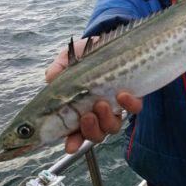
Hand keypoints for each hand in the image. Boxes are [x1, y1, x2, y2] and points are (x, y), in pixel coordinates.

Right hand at [45, 37, 142, 152]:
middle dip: (90, 130)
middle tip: (86, 116)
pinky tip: (121, 94)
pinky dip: (128, 105)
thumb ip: (57, 70)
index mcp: (78, 109)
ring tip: (101, 103)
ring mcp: (115, 106)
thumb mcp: (66, 59)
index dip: (73, 142)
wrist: (106, 39)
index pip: (75, 133)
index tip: (70, 146)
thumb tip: (50, 79)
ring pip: (113, 127)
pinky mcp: (133, 96)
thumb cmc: (83, 54)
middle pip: (96, 135)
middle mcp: (97, 112)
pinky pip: (134, 109)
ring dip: (106, 120)